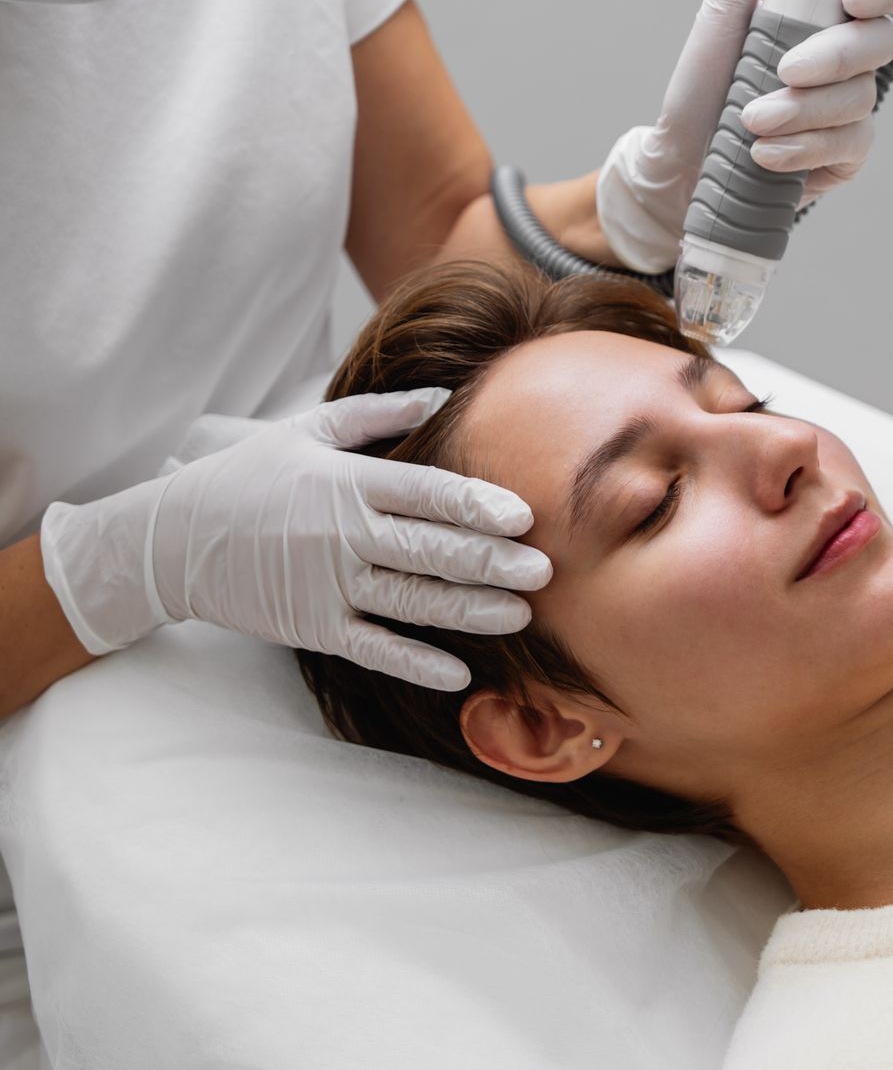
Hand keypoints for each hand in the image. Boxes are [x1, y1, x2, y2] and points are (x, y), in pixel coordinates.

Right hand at [38, 389, 551, 690]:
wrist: (170, 539)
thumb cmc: (247, 478)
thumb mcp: (304, 430)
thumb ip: (376, 416)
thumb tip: (441, 397)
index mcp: (347, 483)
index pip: (423, 492)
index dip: (475, 503)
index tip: (523, 515)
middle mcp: (342, 534)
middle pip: (429, 549)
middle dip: (489, 561)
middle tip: (544, 570)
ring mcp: (327, 584)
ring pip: (411, 600)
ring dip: (468, 610)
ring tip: (519, 614)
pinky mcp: (312, 625)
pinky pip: (372, 646)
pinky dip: (414, 661)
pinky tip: (458, 673)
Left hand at [595, 0, 892, 272]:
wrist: (683, 162)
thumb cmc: (701, 89)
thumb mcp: (718, 17)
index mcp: (822, 12)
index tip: (851, 1)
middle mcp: (845, 55)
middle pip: (880, 41)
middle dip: (833, 57)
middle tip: (784, 70)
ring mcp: (849, 105)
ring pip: (861, 97)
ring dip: (804, 111)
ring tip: (752, 122)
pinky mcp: (846, 153)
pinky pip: (850, 145)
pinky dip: (805, 149)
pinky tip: (768, 155)